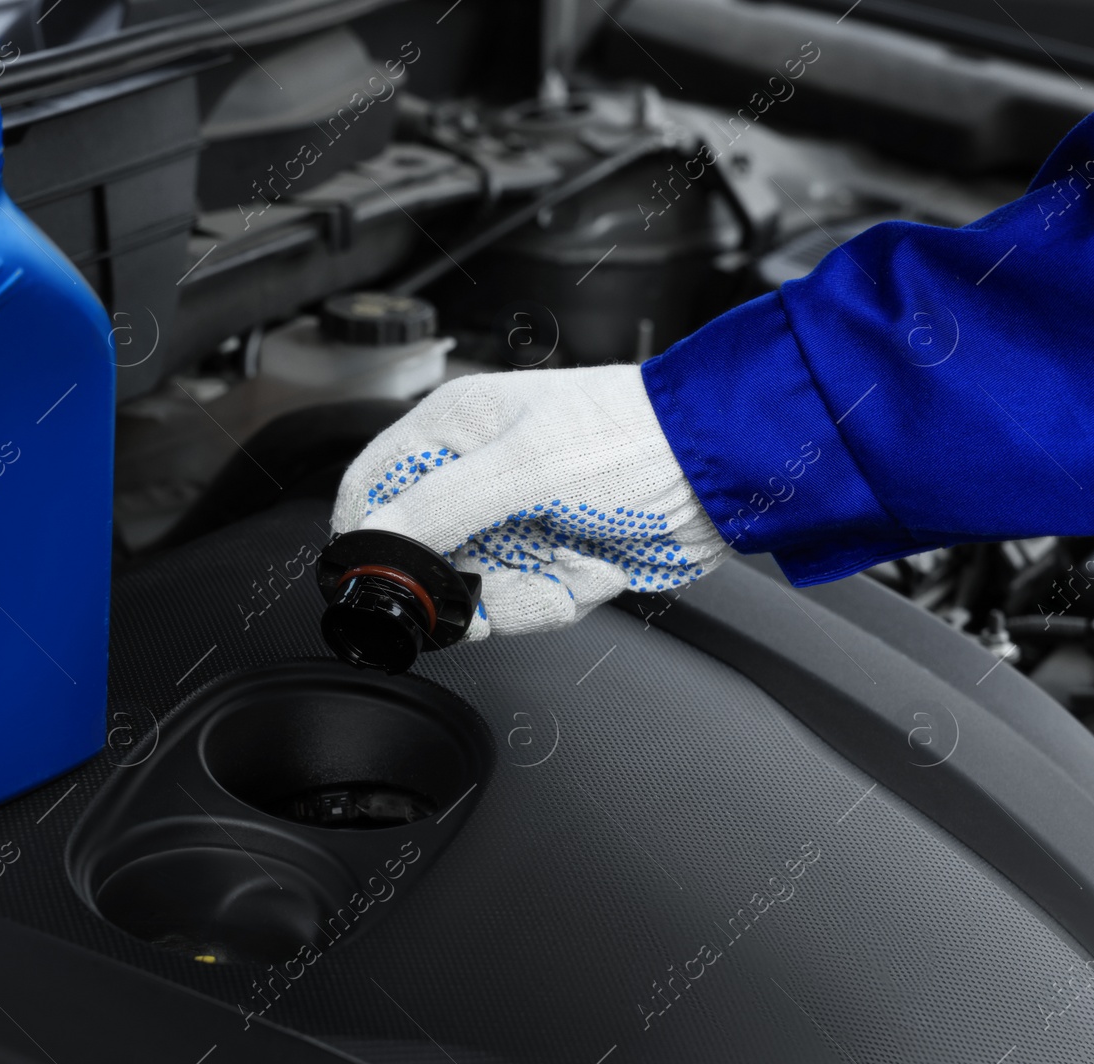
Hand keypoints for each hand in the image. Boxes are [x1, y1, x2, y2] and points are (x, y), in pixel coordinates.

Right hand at [331, 365, 729, 639]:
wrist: (722, 473)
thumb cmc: (635, 440)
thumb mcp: (526, 469)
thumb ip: (440, 506)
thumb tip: (375, 540)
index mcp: (454, 429)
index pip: (372, 486)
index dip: (372, 536)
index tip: (392, 576)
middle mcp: (475, 477)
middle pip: (422, 554)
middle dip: (463, 581)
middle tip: (501, 574)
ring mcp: (510, 522)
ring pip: (472, 591)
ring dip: (519, 593)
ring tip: (565, 560)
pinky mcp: (545, 559)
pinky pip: (521, 604)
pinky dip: (553, 600)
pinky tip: (586, 570)